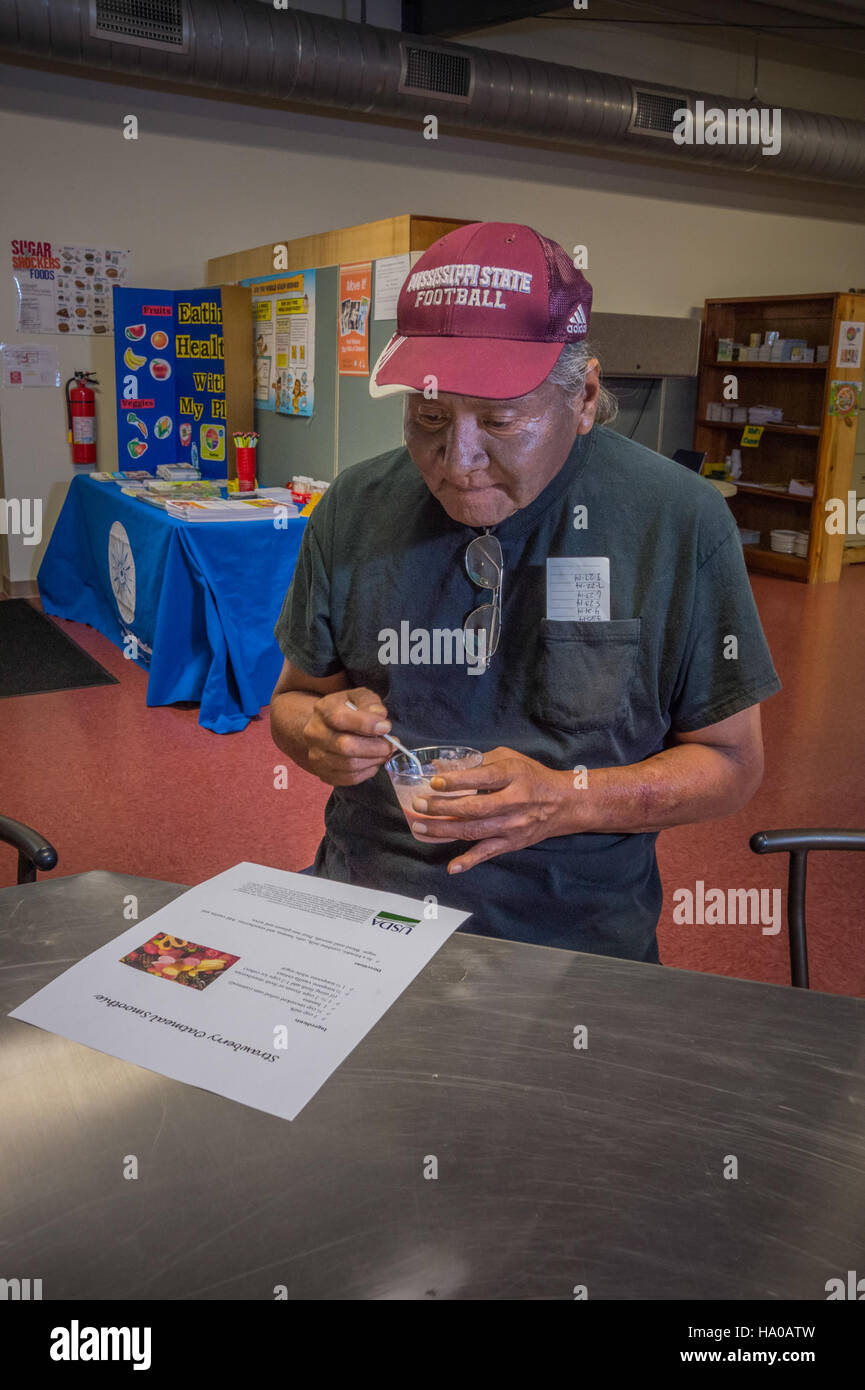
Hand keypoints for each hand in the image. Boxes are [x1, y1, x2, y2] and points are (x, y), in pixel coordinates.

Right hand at [303, 687, 393, 786]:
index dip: (366, 724)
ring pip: (350, 765)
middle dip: (375, 747)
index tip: (386, 727)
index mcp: (322, 710)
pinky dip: (367, 772)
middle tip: (392, 745)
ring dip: (374, 760)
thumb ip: (369, 702)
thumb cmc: (346, 710)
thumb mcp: (357, 697)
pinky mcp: (324, 774)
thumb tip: (379, 716)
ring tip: (385, 752)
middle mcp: (315, 734)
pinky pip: (350, 778)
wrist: (326, 728)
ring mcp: (317, 756)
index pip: (339, 718)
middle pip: (345, 746)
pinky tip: (373, 762)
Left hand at [406, 747, 573, 872]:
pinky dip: (469, 861)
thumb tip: (444, 767)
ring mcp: (512, 825)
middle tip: (419, 805)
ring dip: (444, 831)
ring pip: (475, 831)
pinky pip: (488, 853)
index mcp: (512, 776)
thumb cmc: (531, 776)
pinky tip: (452, 867)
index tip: (434, 782)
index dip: (456, 781)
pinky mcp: (511, 842)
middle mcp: (513, 802)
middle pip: (474, 808)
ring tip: (421, 827)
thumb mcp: (510, 759)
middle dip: (442, 808)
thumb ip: (479, 762)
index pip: (481, 779)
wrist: (563, 803)